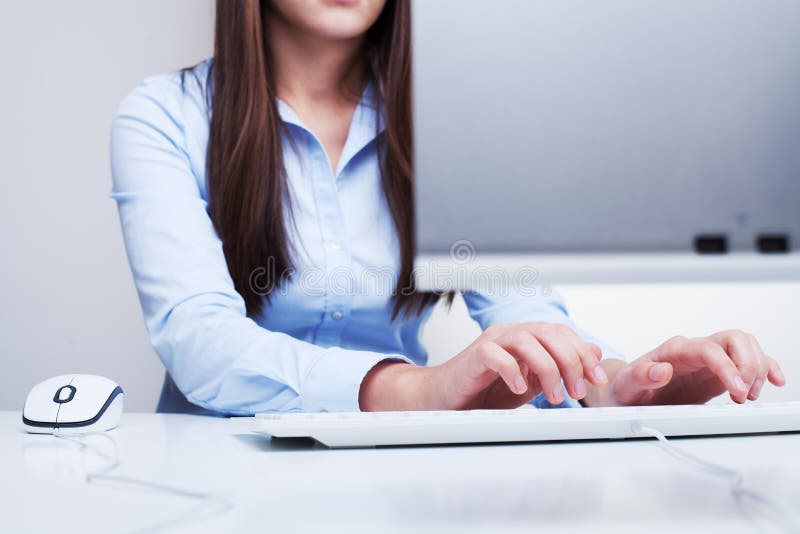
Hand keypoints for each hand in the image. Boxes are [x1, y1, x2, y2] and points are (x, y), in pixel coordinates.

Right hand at [359, 323, 608, 410]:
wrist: (445, 399)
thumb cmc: (485, 390)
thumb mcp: (532, 380)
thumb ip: (559, 366)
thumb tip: (594, 352)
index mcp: (526, 337)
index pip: (562, 333)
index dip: (584, 354)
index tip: (597, 380)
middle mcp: (510, 334)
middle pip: (549, 333)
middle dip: (571, 362)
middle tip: (577, 390)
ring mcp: (491, 342)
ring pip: (527, 340)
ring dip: (548, 369)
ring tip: (553, 396)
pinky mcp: (474, 356)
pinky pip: (496, 355)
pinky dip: (512, 371)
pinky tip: (520, 390)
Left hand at [608, 331, 785, 405]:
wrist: (624, 395)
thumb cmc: (624, 389)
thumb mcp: (625, 387)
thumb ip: (641, 377)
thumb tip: (661, 369)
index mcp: (673, 351)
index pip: (708, 348)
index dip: (728, 366)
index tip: (737, 390)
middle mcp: (693, 351)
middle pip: (734, 339)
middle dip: (748, 365)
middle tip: (745, 395)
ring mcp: (707, 360)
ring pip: (745, 346)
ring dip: (757, 368)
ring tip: (750, 395)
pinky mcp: (717, 372)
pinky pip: (748, 361)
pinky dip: (765, 368)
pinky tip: (774, 381)